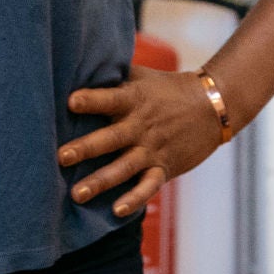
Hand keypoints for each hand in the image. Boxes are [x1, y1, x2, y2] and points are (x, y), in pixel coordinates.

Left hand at [58, 65, 224, 217]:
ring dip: (101, 180)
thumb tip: (78, 62)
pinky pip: (149, 186)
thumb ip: (113, 72)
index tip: (71, 102)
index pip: (111, 98)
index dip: (92, 100)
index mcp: (135, 99)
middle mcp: (142, 125)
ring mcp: (153, 148)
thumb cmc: (167, 88)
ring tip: (77, 194)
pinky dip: (135, 199)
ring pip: (124, 167)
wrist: (212, 106)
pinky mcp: (165, 167)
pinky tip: (117, 211)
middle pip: (111, 137)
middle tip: (61, 157)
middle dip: (86, 148)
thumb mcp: (141, 75)